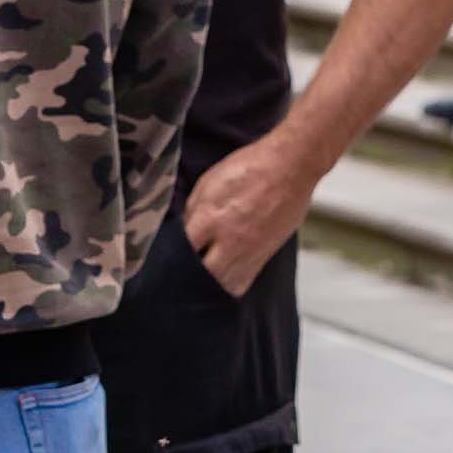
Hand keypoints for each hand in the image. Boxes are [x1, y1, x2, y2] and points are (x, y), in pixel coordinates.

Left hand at [182, 134, 319, 296]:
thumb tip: (183, 232)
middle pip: (202, 275)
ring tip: (198, 283)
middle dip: (187, 278)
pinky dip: (230, 285)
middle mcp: (230, 240)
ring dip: (209, 285)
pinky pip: (243, 281)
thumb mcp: (209, 182)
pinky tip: (222, 280)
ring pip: (223, 285)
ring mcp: (250, 250)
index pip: (181, 251)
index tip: (160, 262)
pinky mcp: (266, 254)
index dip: (168, 258)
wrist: (292, 167)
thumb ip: (192, 210)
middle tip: (176, 278)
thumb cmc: (250, 168)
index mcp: (210, 218)